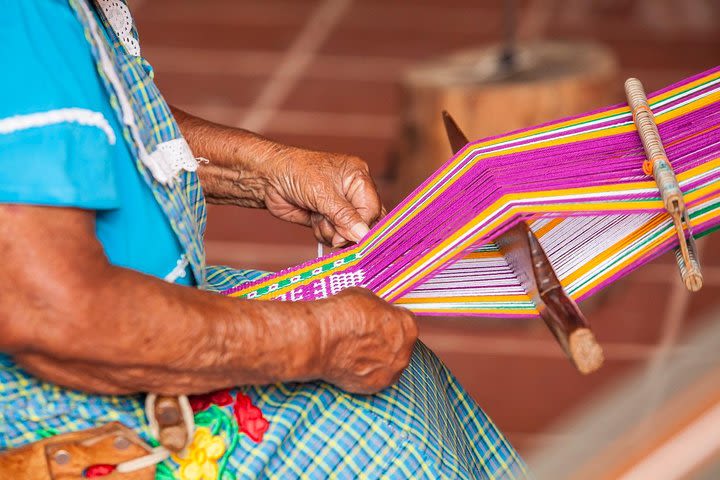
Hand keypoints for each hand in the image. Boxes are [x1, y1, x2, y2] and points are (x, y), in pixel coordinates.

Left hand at [264, 148, 383, 246]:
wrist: (268, 178)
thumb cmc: (297, 173)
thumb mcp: (323, 193)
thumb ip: (345, 216)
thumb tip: (363, 235)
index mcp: (359, 178)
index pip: (372, 208)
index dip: (362, 225)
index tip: (347, 236)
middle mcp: (353, 192)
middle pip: (364, 223)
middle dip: (347, 232)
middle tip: (334, 235)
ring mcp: (340, 207)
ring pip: (348, 233)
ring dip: (332, 232)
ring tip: (317, 218)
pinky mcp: (327, 219)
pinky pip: (334, 236)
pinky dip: (323, 233)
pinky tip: (313, 220)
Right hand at [315, 288, 417, 393]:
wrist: (320, 340)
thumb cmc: (341, 317)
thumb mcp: (367, 296)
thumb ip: (379, 309)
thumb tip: (377, 313)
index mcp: (408, 327)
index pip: (405, 322)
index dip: (390, 320)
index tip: (380, 321)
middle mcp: (404, 353)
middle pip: (399, 345)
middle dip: (386, 340)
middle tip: (367, 335)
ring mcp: (390, 373)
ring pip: (388, 363)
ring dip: (377, 357)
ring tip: (357, 349)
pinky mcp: (374, 387)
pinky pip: (374, 377)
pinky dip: (365, 371)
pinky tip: (352, 361)